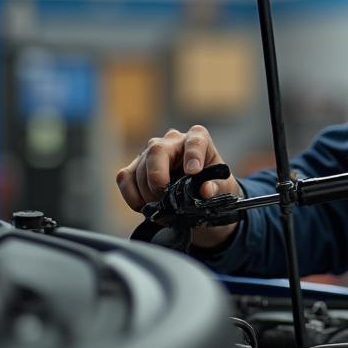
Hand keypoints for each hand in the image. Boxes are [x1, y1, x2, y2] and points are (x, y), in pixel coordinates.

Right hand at [115, 125, 241, 249]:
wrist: (198, 194)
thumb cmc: (212, 184)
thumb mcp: (223, 187)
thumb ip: (216, 188)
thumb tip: (205, 190)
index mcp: (198, 138)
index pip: (195, 141)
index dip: (193, 155)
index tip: (193, 172)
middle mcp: (172, 140)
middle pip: (157, 151)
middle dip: (158, 177)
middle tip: (165, 198)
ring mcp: (151, 152)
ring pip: (140, 168)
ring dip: (148, 194)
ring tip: (163, 210)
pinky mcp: (136, 166)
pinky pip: (125, 178)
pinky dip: (132, 196)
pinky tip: (145, 208)